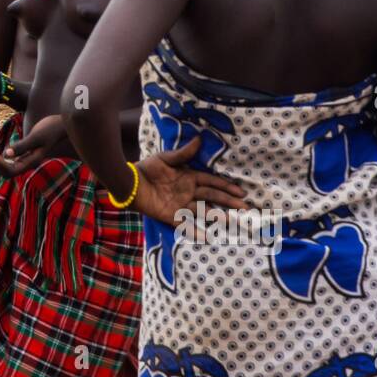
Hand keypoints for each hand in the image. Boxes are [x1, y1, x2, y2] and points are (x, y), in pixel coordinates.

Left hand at [0, 114, 65, 176]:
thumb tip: (7, 154)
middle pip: (8, 172)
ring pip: (9, 167)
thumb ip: (22, 146)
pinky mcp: (26, 154)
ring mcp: (27, 159)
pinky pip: (11, 160)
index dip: (0, 165)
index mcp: (32, 161)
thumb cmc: (50, 129)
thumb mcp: (35, 136)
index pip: (12, 171)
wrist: (60, 125)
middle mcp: (29, 163)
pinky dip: (2, 156)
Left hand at [130, 137, 248, 225]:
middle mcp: (188, 192)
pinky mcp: (171, 215)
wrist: (130, 182)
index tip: (241, 191)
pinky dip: (196, 231)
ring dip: (217, 216)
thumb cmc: (148, 168)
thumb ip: (184, 153)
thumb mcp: (166, 159)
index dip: (226, 186)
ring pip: (203, 211)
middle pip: (212, 197)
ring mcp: (181, 205)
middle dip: (228, 202)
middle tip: (245, 208)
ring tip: (231, 221)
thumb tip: (199, 139)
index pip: (212, 183)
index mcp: (189, 178)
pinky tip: (207, 237)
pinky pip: (185, 224)